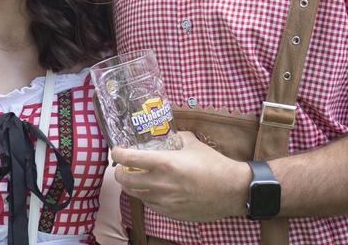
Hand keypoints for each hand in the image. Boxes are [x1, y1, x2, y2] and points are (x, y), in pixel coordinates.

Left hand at [111, 133, 251, 221]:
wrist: (231, 190)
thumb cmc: (214, 165)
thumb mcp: (193, 144)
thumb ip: (177, 137)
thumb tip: (170, 135)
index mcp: (164, 163)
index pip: (128, 158)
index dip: (117, 153)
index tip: (116, 150)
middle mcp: (160, 183)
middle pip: (125, 179)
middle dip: (119, 172)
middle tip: (122, 167)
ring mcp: (164, 200)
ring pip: (136, 194)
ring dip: (131, 185)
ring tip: (134, 178)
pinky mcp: (171, 212)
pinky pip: (150, 205)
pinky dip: (145, 196)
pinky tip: (150, 191)